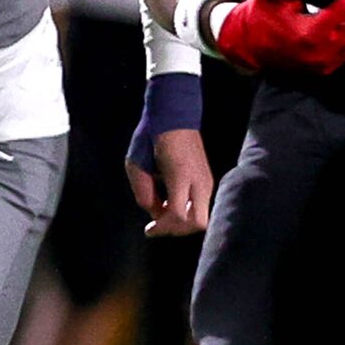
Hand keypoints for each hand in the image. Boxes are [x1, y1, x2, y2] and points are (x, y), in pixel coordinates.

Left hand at [126, 73, 211, 235]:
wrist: (175, 115)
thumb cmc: (151, 137)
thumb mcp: (136, 165)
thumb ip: (143, 194)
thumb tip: (154, 214)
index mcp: (180, 175)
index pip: (178, 215)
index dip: (163, 227)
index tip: (149, 229)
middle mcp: (199, 180)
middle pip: (197, 223)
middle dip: (176, 229)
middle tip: (158, 224)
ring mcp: (207, 180)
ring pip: (202, 216)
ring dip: (182, 221)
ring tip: (162, 211)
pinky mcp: (208, 180)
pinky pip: (200, 206)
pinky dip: (187, 211)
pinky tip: (171, 202)